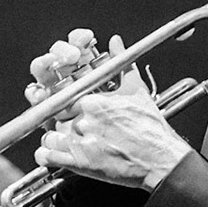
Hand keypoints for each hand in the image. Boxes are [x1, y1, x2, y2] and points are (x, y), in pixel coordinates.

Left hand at [28, 32, 191, 189]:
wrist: (161, 159)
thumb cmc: (151, 128)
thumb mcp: (137, 90)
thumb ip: (121, 62)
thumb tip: (115, 42)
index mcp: (93, 101)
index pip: (63, 97)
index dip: (64, 104)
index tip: (68, 108)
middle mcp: (83, 120)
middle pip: (55, 116)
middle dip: (60, 121)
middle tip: (70, 126)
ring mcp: (79, 143)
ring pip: (48, 136)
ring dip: (53, 139)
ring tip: (66, 142)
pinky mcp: (78, 164)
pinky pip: (47, 157)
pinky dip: (46, 156)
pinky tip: (55, 156)